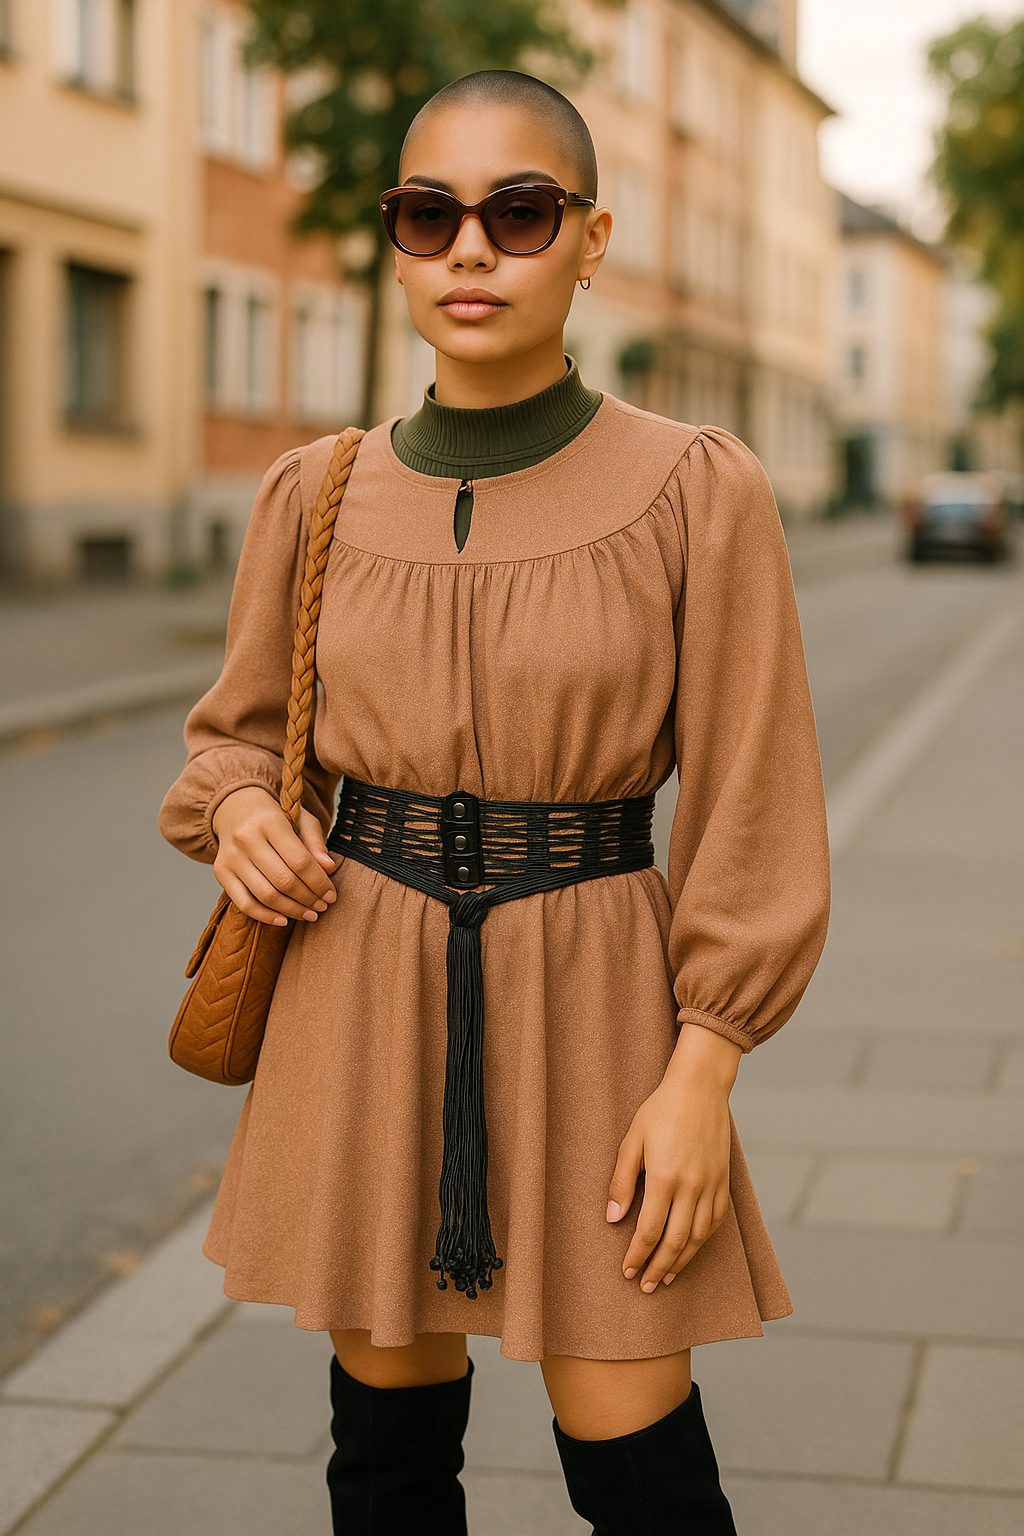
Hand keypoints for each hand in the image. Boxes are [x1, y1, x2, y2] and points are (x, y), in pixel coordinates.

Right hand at [211, 785, 338, 925]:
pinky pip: (244, 903)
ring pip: (265, 895)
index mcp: (269, 821)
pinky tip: (283, 920)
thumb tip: (329, 869)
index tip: (331, 895)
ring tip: (309, 914)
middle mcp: (246, 838)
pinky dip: (265, 916)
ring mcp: (231, 857)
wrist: (236, 810)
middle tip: (322, 907)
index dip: (319, 882)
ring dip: (291, 910)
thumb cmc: (274, 817)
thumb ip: (315, 843)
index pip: (300, 861)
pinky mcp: (221, 872)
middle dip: (308, 898)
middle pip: (283, 881)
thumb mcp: (301, 819)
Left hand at [607, 1024, 741, 1290]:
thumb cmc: (660, 1110)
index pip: (650, 1230)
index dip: (638, 1255)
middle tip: (647, 1286)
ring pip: (699, 1236)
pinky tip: (692, 1248)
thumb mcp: (632, 1140)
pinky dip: (704, 1240)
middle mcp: (691, 1187)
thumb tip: (613, 1219)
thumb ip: (622, 1182)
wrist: (700, 1088)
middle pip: (676, 1241)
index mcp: (665, 1177)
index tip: (628, 1271)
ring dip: (683, 1260)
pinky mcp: (724, 1181)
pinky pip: (716, 1220)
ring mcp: (711, 1185)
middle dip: (659, 1267)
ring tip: (668, 1275)